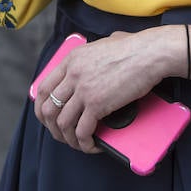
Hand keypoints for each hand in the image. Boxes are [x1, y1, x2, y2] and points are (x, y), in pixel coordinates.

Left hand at [33, 28, 180, 153]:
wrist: (149, 54)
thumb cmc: (133, 48)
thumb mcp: (101, 45)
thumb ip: (94, 54)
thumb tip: (97, 57)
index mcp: (71, 60)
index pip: (43, 88)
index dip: (41, 108)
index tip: (47, 118)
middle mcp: (72, 75)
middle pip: (48, 108)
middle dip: (52, 127)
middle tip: (62, 135)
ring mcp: (83, 90)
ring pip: (63, 123)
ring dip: (69, 139)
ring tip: (79, 144)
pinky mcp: (97, 104)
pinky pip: (83, 131)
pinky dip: (85, 143)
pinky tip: (92, 145)